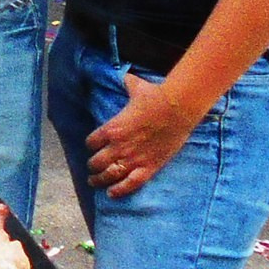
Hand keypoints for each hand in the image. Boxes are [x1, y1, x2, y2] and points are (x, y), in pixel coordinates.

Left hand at [84, 72, 205, 197]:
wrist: (177, 108)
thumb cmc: (155, 96)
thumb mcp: (136, 87)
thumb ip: (127, 84)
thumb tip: (125, 76)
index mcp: (112, 128)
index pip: (91, 142)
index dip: (91, 144)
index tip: (93, 146)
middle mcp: (118, 146)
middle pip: (96, 162)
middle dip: (92, 165)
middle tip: (92, 168)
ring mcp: (132, 159)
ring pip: (108, 175)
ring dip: (99, 180)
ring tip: (95, 182)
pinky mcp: (148, 167)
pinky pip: (129, 184)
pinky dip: (118, 191)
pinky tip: (111, 193)